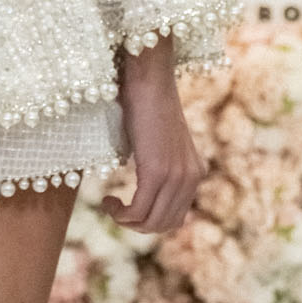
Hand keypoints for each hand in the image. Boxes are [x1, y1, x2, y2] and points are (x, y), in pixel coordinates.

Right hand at [100, 37, 206, 234]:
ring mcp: (177, 176)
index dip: (147, 220)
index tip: (125, 206)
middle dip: (135, 225)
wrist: (148, 78)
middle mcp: (191, 178)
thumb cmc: (145, 102)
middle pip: (164, 225)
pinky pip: (138, 210)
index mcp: (194, 172)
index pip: (174, 217)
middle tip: (114, 208)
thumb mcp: (157, 141)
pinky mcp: (157, 172)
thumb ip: (158, 164)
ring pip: (150, 222)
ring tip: (110, 204)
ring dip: (126, 221)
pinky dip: (120, 213)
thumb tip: (143, 186)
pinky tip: (107, 199)